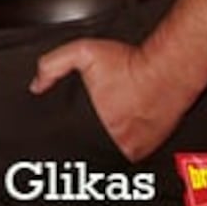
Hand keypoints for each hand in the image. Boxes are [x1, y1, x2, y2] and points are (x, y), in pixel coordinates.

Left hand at [30, 37, 200, 161]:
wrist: (170, 69)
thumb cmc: (130, 63)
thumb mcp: (83, 53)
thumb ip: (53, 65)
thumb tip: (37, 84)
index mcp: (99, 128)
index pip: (75, 142)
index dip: (68, 133)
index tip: (70, 122)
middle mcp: (120, 143)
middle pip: (92, 147)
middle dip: (87, 135)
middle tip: (95, 115)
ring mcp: (138, 148)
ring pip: (113, 151)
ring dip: (108, 139)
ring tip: (111, 118)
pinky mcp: (153, 148)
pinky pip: (132, 149)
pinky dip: (126, 139)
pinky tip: (125, 122)